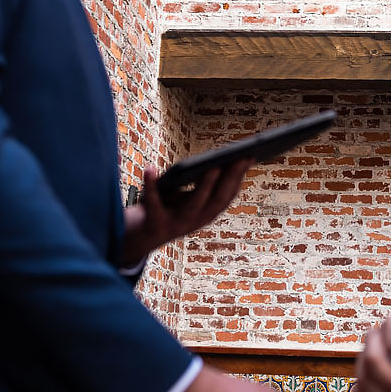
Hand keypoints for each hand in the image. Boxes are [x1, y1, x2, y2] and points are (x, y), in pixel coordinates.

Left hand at [120, 158, 253, 264]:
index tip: (250, 156)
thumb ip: (204, 181)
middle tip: (240, 157)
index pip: (227, 195)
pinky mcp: (153, 223)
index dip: (240, 177)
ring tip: (212, 167)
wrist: (140, 236)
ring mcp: (175, 224)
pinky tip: (149, 168)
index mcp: (206, 213)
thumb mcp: (187, 195)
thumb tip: (218, 156)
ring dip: (205, 187)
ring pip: (194, 206)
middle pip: (217, 201)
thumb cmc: (167, 206)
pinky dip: (150, 185)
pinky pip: (152, 202)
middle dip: (230, 179)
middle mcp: (195, 221)